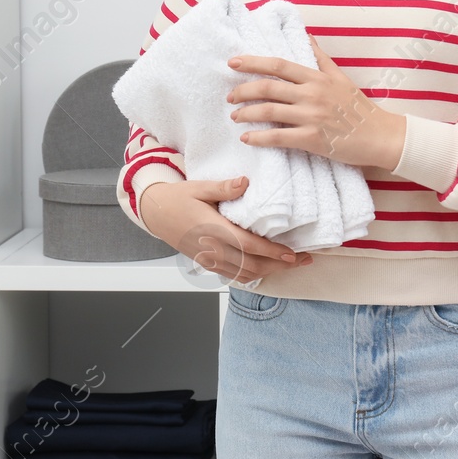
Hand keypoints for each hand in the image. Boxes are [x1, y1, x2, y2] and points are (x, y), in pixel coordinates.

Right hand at [138, 176, 313, 283]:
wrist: (155, 212)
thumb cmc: (177, 198)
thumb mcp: (199, 187)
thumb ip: (223, 188)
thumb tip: (245, 182)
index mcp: (211, 229)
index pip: (247, 246)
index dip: (272, 252)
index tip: (292, 252)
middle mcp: (212, 249)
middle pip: (251, 265)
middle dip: (279, 266)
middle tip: (302, 260)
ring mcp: (209, 259)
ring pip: (244, 274)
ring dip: (270, 272)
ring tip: (291, 265)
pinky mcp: (208, 263)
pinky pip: (233, 275)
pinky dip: (253, 276)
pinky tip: (268, 269)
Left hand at [227, 34, 406, 169]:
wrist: (380, 135)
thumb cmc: (359, 107)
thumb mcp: (341, 77)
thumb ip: (321, 58)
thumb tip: (307, 36)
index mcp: (317, 78)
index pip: (279, 65)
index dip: (253, 62)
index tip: (233, 63)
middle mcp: (312, 94)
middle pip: (268, 87)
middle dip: (243, 90)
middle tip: (230, 96)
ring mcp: (312, 116)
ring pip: (269, 111)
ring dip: (246, 114)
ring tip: (235, 116)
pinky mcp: (313, 139)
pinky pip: (279, 137)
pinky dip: (259, 137)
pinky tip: (247, 138)